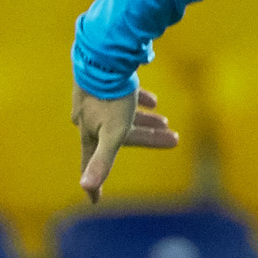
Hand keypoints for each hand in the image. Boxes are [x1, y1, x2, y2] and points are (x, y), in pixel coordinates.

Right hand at [72, 83, 177, 201]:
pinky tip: (153, 101)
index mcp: (90, 133)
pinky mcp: (103, 82)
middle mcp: (89, 118)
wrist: (106, 55)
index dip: (94, 185)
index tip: (95, 202)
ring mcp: (95, 99)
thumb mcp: (112, 132)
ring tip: (166, 122)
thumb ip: (101, 161)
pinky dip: (139, 102)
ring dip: (144, 122)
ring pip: (122, 117)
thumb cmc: (111, 97)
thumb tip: (84, 188)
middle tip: (173, 140)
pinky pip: (122, 96)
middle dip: (146, 140)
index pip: (90, 165)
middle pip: (118, 138)